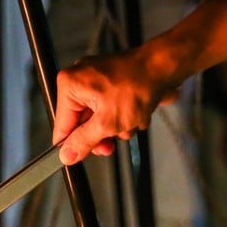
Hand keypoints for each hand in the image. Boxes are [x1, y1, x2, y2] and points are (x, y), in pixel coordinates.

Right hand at [51, 44, 181, 164]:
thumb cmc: (138, 86)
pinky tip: (135, 113)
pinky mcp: (111, 84)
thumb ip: (83, 142)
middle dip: (100, 135)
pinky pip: (109, 111)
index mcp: (70, 85)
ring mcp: (96, 81)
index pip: (62, 127)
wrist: (165, 68)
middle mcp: (79, 80)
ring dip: (115, 128)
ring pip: (98, 120)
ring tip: (130, 120)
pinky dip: (122, 117)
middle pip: (80, 124)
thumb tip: (66, 155)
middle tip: (112, 140)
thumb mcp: (107, 123)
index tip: (80, 157)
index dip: (72, 145)